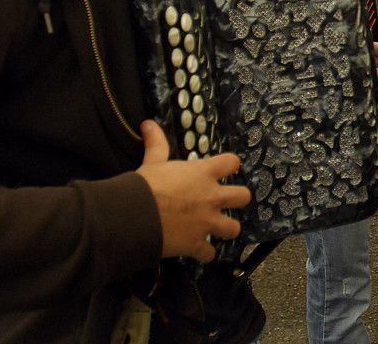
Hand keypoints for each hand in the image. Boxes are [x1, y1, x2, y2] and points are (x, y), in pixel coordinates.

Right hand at [136, 120, 250, 262]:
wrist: (134, 216)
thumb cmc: (145, 186)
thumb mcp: (153, 161)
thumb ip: (156, 143)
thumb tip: (148, 124)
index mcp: (204, 173)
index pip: (232, 162)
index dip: (230, 165)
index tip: (226, 168)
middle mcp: (212, 197)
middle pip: (243, 197)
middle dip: (237, 200)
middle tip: (226, 202)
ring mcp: (207, 222)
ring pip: (234, 229)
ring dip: (226, 229)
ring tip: (217, 229)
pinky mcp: (197, 244)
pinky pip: (210, 254)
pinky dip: (204, 253)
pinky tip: (199, 251)